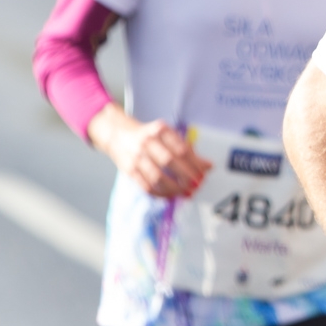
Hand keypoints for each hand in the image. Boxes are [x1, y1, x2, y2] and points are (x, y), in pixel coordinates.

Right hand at [88, 105, 211, 197]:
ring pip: (157, 177)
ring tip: (185, 193)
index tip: (204, 174)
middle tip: (196, 185)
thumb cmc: (149, 136)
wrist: (118, 134)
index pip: (181, 148)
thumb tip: (208, 166)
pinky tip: (170, 195)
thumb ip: (189, 150)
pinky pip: (146, 186)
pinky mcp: (129, 170)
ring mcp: (136, 156)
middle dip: (185, 176)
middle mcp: (147, 142)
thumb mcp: (168, 136)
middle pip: (169, 161)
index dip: (195, 164)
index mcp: (160, 130)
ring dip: (174, 188)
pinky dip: (160, 194)